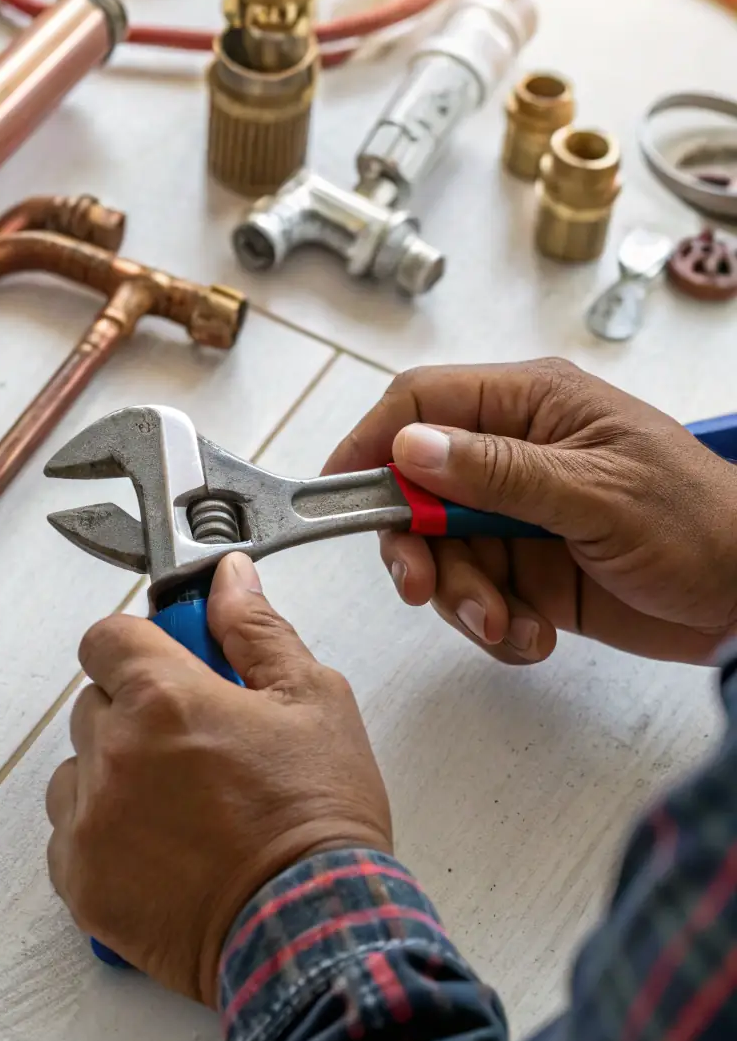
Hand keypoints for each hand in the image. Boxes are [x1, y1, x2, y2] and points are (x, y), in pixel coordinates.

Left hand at [46, 553, 390, 1005]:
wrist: (311, 929)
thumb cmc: (317, 820)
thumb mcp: (313, 700)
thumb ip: (258, 630)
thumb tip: (230, 579)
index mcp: (163, 697)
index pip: (106, 638)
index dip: (136, 645)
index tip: (163, 662)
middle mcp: (114, 752)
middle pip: (94, 704)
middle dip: (136, 713)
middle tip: (194, 744)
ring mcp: (90, 819)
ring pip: (77, 770)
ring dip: (113, 775)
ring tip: (178, 805)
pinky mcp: (82, 881)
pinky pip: (69, 835)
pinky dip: (103, 837)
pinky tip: (160, 850)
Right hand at [325, 358, 736, 666]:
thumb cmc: (700, 524)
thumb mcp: (595, 493)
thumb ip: (498, 471)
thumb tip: (410, 448)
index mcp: (534, 406)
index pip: (423, 404)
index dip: (373, 442)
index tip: (340, 490)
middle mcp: (517, 455)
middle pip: (419, 489)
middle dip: (416, 544)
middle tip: (422, 586)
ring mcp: (521, 516)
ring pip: (442, 553)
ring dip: (462, 597)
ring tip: (509, 623)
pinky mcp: (531, 571)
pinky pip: (477, 595)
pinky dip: (495, 624)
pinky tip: (535, 636)